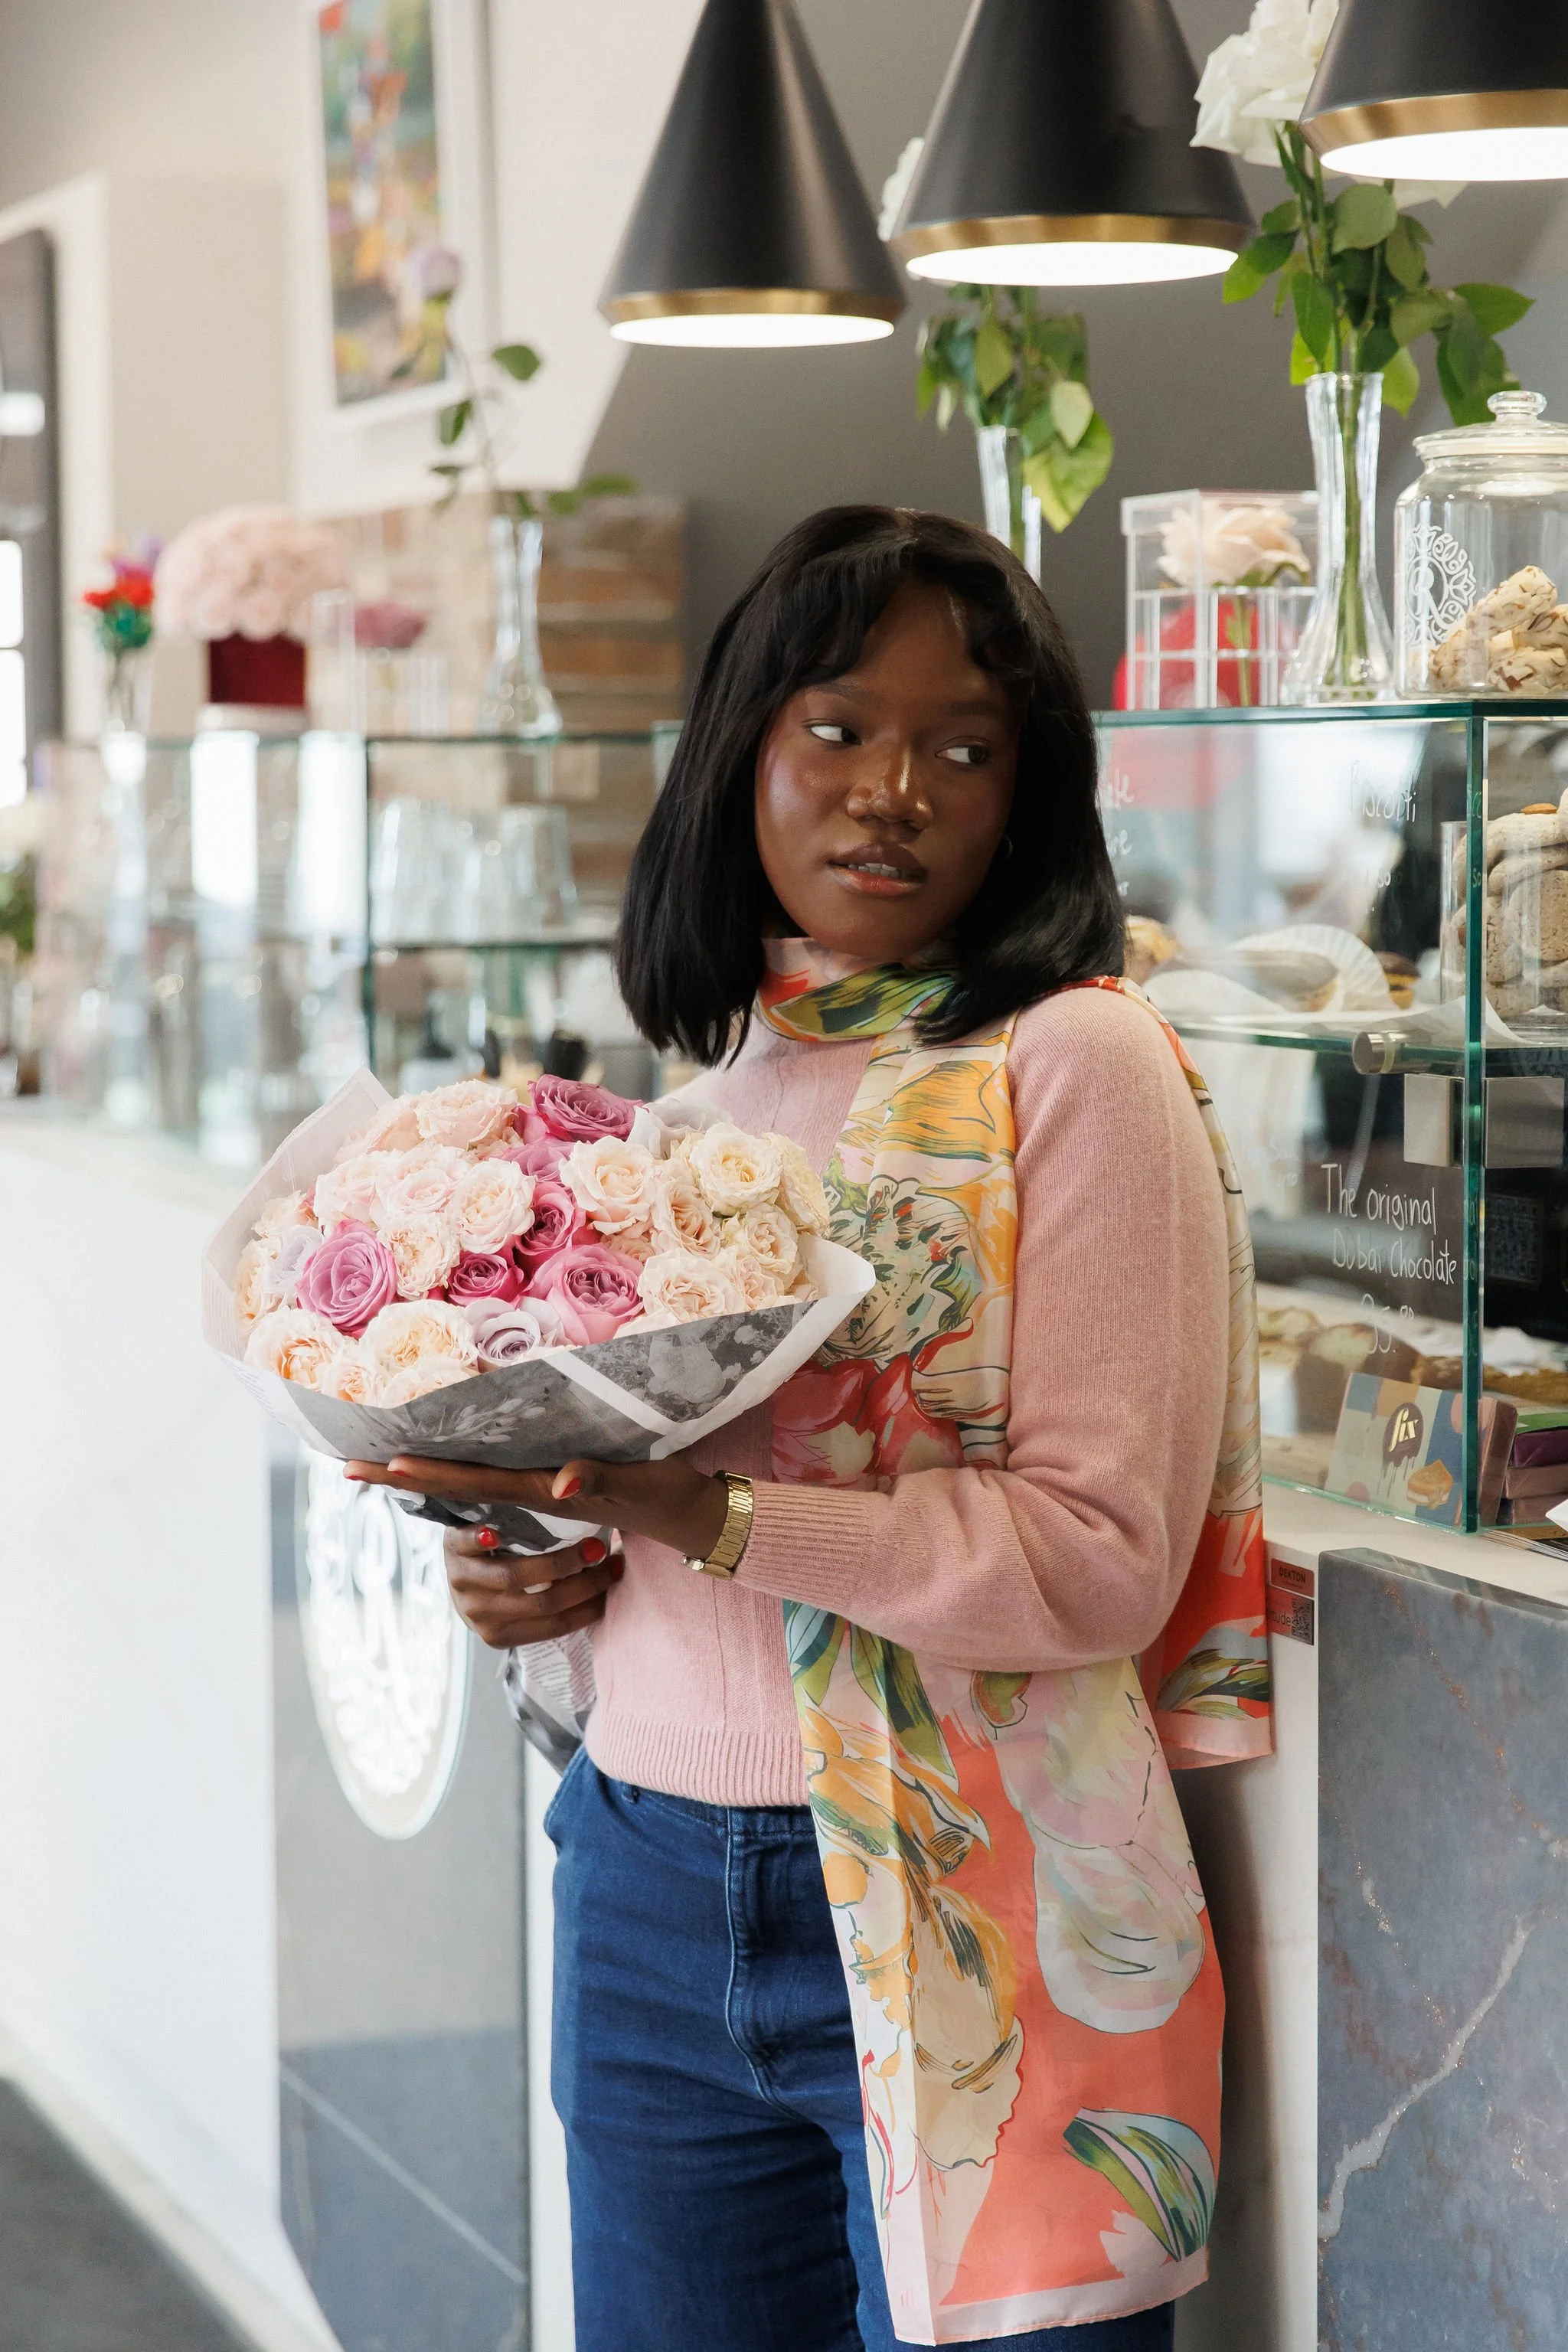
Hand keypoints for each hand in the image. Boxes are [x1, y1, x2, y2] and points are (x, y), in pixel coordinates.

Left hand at [344, 1453, 732, 1561]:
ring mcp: (539, 1491)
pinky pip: (495, 1478)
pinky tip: (439, 1462)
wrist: (686, 1516)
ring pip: (469, 1482)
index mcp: (541, 1492)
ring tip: (376, 1463)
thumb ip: (595, 1480)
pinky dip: (460, 1471)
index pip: (472, 1483)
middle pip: (454, 1484)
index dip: (428, 1474)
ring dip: (423, 1475)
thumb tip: (557, 1486)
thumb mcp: (633, 1485)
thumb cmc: (661, 1494)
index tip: (382, 1465)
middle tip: (347, 1466)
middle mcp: (530, 1492)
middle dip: (402, 1476)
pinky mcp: (552, 1488)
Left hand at [444, 1527, 621, 1649]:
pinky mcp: (450, 1549)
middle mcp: (479, 1614)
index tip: (618, 1575)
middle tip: (609, 1557)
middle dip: (585, 1582)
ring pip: (514, 1577)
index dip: (591, 1603)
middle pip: (542, 1602)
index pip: (555, 1623)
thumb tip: (611, 1591)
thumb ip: (554, 1601)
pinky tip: (496, 1534)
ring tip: (590, 1545)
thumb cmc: (501, 1578)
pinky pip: (467, 1546)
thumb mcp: (522, 1601)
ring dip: (558, 1562)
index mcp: (500, 1634)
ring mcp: (462, 1582)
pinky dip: (481, 1541)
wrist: (458, 1558)